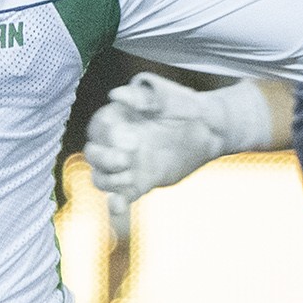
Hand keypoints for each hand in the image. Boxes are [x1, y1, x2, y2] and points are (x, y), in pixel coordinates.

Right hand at [82, 72, 270, 207]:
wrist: (208, 129)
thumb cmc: (186, 106)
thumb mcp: (169, 97)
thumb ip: (143, 97)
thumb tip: (115, 95)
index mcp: (119, 118)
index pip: (99, 126)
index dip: (108, 134)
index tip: (132, 138)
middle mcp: (117, 142)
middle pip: (94, 154)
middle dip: (104, 158)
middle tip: (127, 158)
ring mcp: (127, 165)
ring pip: (102, 176)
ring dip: (109, 180)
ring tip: (129, 177)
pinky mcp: (139, 183)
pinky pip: (121, 195)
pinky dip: (116, 204)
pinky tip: (118, 208)